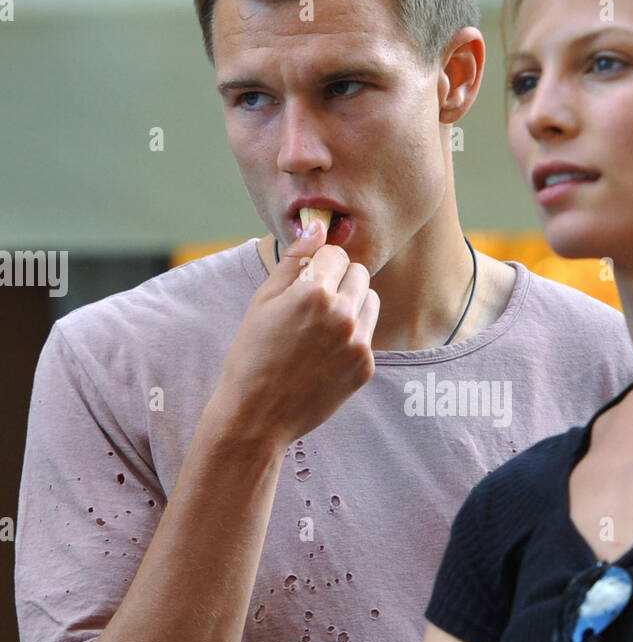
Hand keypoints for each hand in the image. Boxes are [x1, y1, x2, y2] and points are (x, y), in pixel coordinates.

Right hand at [210, 220, 379, 447]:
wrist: (257, 416)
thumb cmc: (252, 354)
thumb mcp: (263, 301)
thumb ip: (294, 259)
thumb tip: (319, 225)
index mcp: (314, 293)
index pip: (336, 253)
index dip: (319, 265)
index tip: (305, 280)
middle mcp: (342, 315)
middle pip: (359, 273)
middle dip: (339, 280)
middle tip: (312, 305)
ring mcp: (358, 343)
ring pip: (370, 300)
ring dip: (352, 304)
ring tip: (321, 327)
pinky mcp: (365, 367)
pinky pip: (368, 333)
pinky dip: (352, 336)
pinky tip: (324, 354)